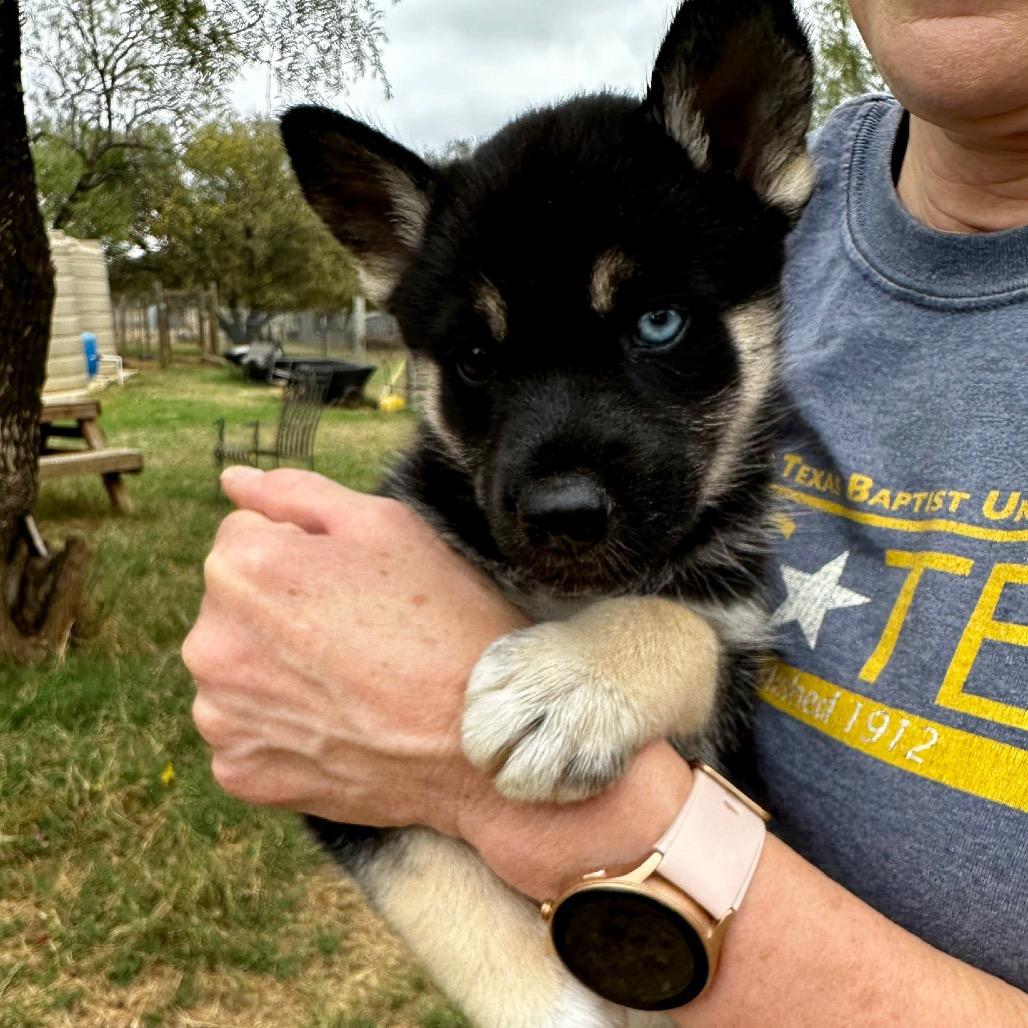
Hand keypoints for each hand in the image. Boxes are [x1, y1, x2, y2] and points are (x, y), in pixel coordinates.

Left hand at [183, 466, 525, 836]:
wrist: (481, 735)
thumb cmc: (441, 618)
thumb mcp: (385, 525)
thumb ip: (296, 492)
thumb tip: (233, 481)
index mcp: (241, 568)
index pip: (243, 535)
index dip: (303, 550)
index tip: (351, 583)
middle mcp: (210, 644)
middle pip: (233, 604)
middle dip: (279, 608)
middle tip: (356, 633)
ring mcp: (220, 717)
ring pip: (236, 668)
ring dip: (275, 668)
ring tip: (349, 682)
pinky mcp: (239, 772)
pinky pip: (246, 732)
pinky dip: (280, 728)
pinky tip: (336, 724)